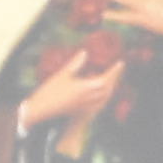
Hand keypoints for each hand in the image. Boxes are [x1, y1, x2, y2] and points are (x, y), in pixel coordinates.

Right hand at [13, 45, 128, 142]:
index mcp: (84, 88)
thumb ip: (75, 63)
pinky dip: (103, 98)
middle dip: (115, 79)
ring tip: (113, 80)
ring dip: (111, 88)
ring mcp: (85, 106)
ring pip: (104, 98)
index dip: (114, 71)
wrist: (42, 110)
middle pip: (107, 89)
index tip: (120, 63)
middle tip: (118, 69)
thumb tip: (85, 52)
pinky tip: (102, 95)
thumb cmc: (50, 91)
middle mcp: (87, 98)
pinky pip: (98, 105)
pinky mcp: (81, 110)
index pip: (105, 79)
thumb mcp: (62, 74)